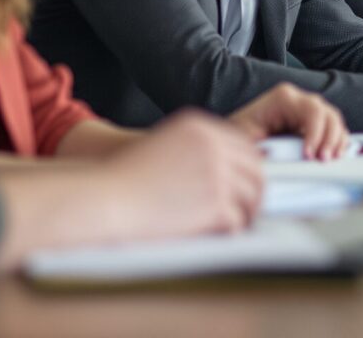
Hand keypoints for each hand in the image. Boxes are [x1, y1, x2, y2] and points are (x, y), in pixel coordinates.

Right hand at [104, 110, 264, 237]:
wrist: (107, 201)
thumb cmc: (125, 180)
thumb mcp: (163, 146)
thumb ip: (196, 149)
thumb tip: (229, 171)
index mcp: (199, 127)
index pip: (244, 145)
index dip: (248, 168)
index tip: (244, 184)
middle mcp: (213, 145)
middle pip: (255, 169)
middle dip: (254, 192)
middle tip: (247, 209)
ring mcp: (217, 174)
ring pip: (252, 196)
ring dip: (245, 213)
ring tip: (232, 224)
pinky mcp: (216, 204)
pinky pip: (238, 221)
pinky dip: (231, 231)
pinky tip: (217, 234)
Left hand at [227, 83, 350, 160]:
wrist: (235, 134)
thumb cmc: (240, 132)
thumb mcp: (246, 138)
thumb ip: (263, 146)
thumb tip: (276, 156)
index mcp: (283, 98)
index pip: (312, 111)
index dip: (315, 134)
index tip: (309, 155)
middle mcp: (298, 100)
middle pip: (328, 114)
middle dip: (329, 139)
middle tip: (322, 161)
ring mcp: (306, 110)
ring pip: (334, 121)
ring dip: (336, 142)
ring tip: (329, 160)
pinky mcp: (311, 123)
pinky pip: (333, 129)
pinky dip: (337, 142)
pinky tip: (334, 156)